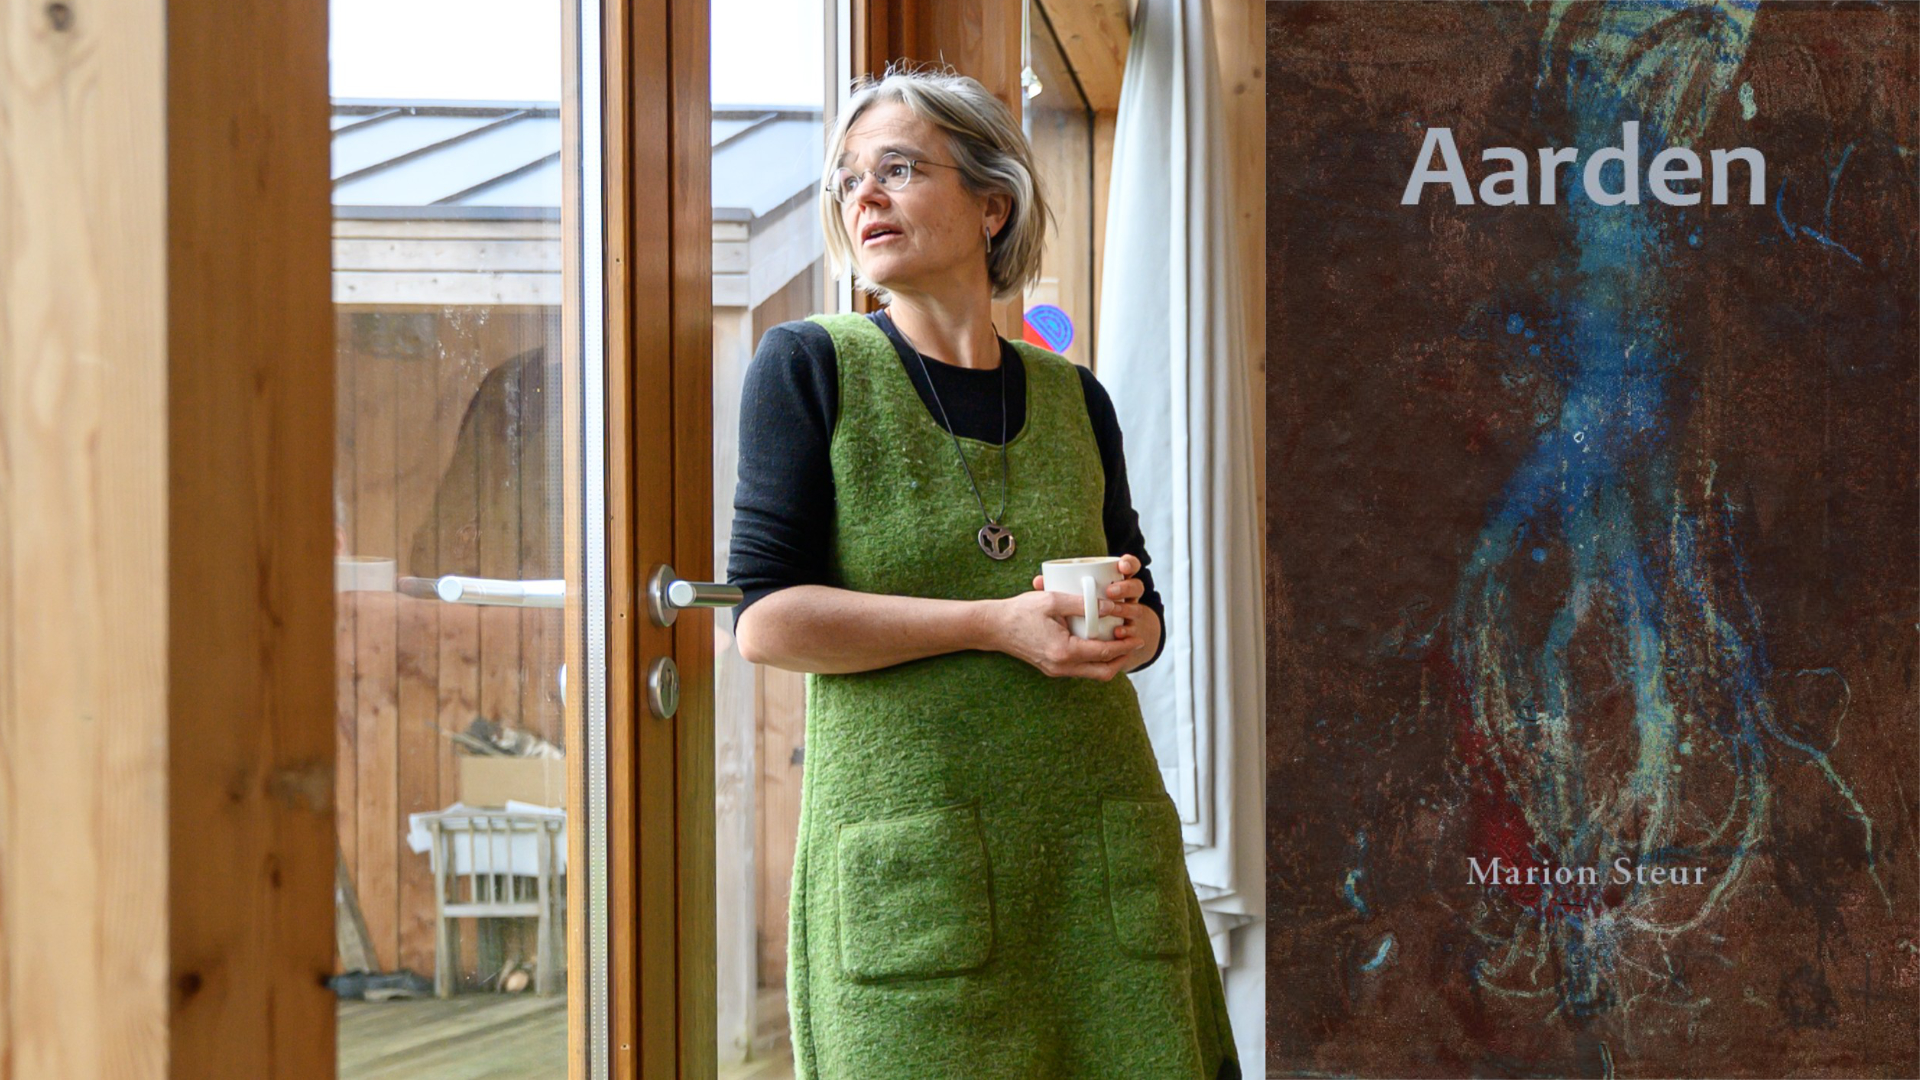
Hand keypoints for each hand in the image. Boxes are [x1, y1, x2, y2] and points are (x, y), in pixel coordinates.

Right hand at [988, 565, 1146, 680]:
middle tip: (1134, 643)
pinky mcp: (1052, 669)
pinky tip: (1098, 644)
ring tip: (1120, 643)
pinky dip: (1094, 660)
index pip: (1104, 653)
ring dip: (1109, 661)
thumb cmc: (1020, 612)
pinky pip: (1081, 669)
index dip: (1125, 645)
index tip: (1138, 636)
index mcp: (1064, 651)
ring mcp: (1056, 671)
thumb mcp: (1052, 600)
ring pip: (1092, 673)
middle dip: (1122, 659)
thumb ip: (1082, 604)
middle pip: (1103, 672)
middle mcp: (1062, 667)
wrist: (994, 628)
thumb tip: (1109, 606)